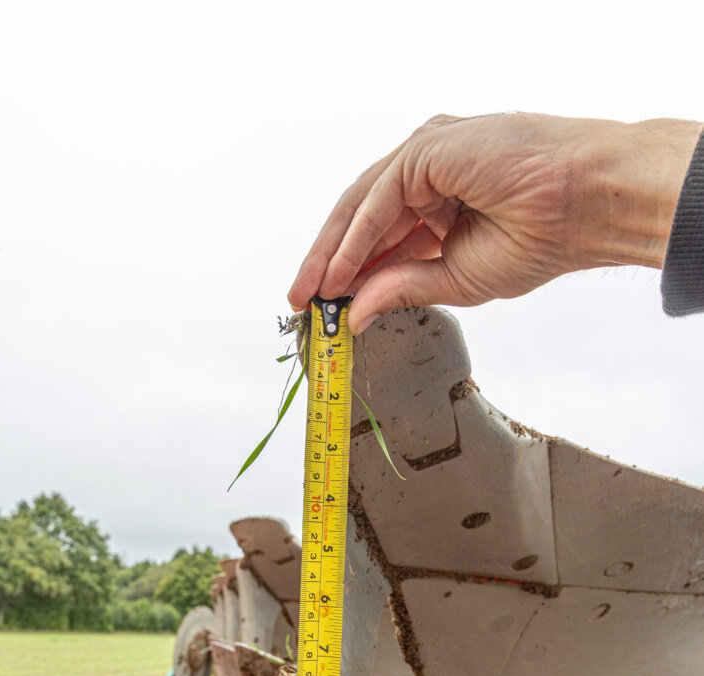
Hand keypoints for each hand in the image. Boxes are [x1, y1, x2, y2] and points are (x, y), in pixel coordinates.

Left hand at [288, 113, 702, 333]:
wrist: (584, 208)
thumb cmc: (543, 238)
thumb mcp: (456, 280)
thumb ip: (403, 289)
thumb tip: (357, 314)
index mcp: (442, 201)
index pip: (381, 235)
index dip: (350, 271)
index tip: (326, 306)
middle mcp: (430, 174)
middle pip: (361, 218)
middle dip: (329, 262)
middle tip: (303, 302)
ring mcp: (427, 157)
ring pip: (362, 206)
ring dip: (334, 252)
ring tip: (314, 293)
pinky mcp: (428, 149)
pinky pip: (378, 199)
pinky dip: (356, 238)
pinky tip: (341, 273)